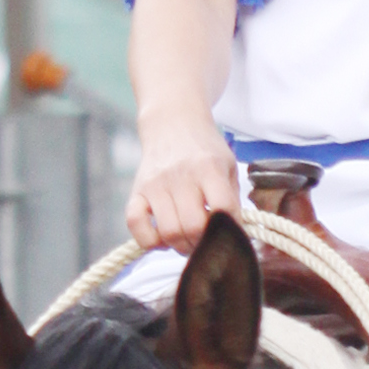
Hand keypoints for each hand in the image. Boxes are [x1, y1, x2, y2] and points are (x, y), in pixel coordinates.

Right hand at [127, 115, 242, 245]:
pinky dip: (149, 240)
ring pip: (168, 232)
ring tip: (188, 240)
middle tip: (206, 242)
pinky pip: (135, 224)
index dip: (231, 230)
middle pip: (194, 227)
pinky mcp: (137, 190)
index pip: (224, 209)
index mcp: (209, 168)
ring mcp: (156, 184)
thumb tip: (233, 236)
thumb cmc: (204, 151)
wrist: (173, 122)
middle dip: (204, 245)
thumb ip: (232, 199)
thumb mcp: (228, 166)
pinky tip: (162, 238)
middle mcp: (181, 175)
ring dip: (181, 246)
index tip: (231, 235)